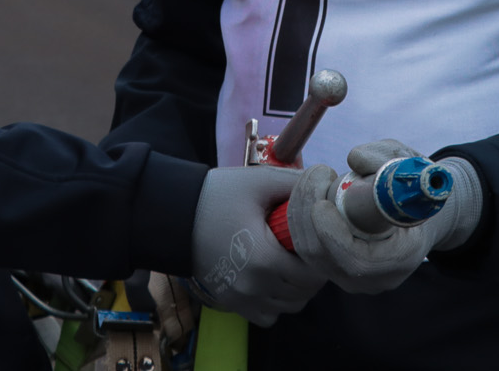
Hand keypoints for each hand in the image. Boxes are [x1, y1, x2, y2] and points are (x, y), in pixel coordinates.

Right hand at [188, 166, 323, 326]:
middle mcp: (254, 287)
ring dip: (295, 290)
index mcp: (265, 259)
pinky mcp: (229, 303)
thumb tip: (326, 183)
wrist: (172, 215)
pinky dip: (274, 303)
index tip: (316, 242)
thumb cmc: (216, 196)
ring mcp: (240, 299)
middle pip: (303, 294)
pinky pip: (266, 316)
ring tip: (288, 264)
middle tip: (304, 250)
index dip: (321, 258)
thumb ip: (296, 184)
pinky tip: (270, 279)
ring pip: (287, 308)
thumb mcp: (258, 182)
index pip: (313, 274)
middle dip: (311, 274)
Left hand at [284, 140, 483, 294]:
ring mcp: (349, 276)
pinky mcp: (331, 266)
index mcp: (399, 258)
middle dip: (309, 209)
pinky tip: (308, 189)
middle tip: (317, 173)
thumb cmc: (413, 188)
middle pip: (322, 255)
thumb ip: (387, 158)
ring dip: (301, 207)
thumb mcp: (410, 165)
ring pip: (307, 249)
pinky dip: (299, 215)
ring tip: (315, 176)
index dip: (332, 235)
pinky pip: (303, 245)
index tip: (321, 203)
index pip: (356, 261)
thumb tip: (356, 159)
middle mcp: (372, 277)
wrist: (415, 211)